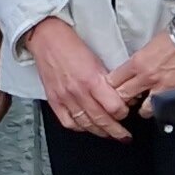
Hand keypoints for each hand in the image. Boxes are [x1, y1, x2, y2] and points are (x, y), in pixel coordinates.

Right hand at [20, 17, 133, 139]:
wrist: (47, 38)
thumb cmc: (71, 45)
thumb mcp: (97, 59)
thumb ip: (108, 79)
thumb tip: (121, 95)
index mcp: (92, 79)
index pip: (114, 107)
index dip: (124, 113)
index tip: (127, 113)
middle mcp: (78, 91)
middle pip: (102, 120)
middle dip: (116, 131)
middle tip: (124, 136)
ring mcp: (65, 98)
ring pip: (86, 124)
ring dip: (100, 132)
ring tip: (108, 134)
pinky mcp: (54, 100)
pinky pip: (68, 122)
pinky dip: (79, 128)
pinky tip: (86, 127)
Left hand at [103, 33, 174, 111]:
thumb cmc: (173, 38)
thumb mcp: (148, 47)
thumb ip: (138, 62)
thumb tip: (131, 73)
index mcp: (137, 63)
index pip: (113, 81)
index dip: (111, 88)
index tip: (113, 91)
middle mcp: (147, 77)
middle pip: (124, 97)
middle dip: (123, 101)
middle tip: (126, 103)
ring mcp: (163, 88)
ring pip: (145, 110)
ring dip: (144, 110)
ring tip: (146, 108)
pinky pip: (167, 109)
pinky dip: (164, 111)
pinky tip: (164, 109)